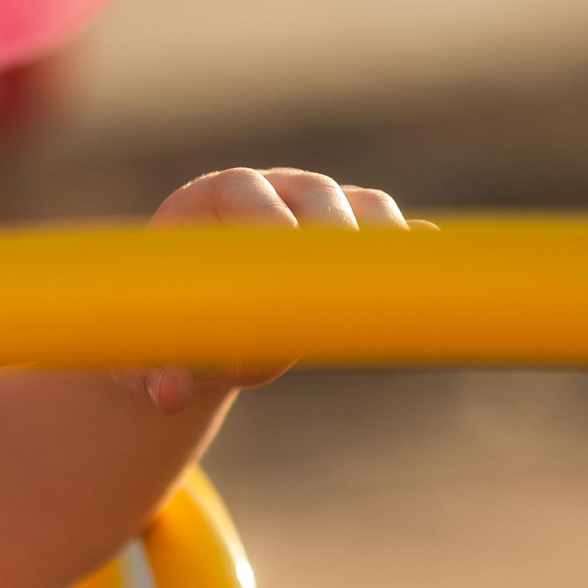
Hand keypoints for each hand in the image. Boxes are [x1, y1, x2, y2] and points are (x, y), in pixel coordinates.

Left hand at [122, 168, 431, 414]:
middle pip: (317, 193)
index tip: (285, 256)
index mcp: (212, 198)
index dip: (266, 218)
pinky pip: (392, 237)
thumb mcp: (155, 347)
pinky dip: (412, 255)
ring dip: (382, 244)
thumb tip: (169, 397)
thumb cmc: (168, 324)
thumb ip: (161, 366)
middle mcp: (272, 192)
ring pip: (367, 208)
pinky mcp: (355, 238)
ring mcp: (318, 211)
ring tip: (392, 289)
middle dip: (335, 232)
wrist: (200, 317)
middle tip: (347, 283)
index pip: (243, 190)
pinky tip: (432, 285)